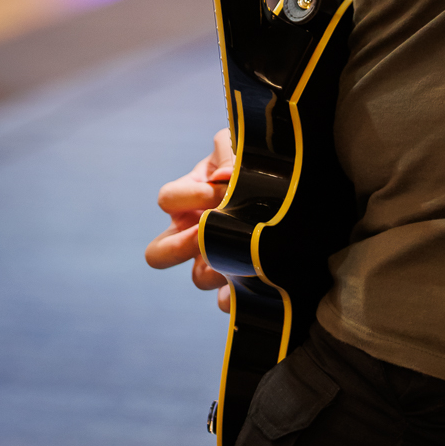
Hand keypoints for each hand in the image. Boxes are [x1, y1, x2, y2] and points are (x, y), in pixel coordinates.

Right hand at [146, 129, 234, 306]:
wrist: (286, 186)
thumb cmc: (251, 161)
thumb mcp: (237, 145)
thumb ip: (227, 151)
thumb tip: (221, 178)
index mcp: (188, 199)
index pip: (168, 199)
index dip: (189, 195)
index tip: (217, 189)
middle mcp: (192, 233)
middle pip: (158, 253)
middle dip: (179, 245)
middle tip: (205, 234)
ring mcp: (214, 258)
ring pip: (198, 277)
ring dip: (213, 268)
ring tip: (238, 256)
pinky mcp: (238, 280)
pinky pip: (225, 299)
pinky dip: (233, 296)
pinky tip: (251, 285)